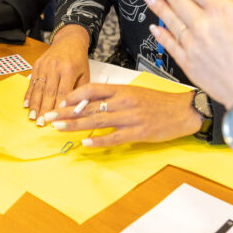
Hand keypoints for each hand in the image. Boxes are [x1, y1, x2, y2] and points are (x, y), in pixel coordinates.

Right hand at [24, 24, 89, 119]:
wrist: (69, 40)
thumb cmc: (79, 60)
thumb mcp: (85, 74)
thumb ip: (81, 91)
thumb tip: (76, 110)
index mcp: (69, 69)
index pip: (63, 92)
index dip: (58, 107)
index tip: (56, 120)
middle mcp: (55, 67)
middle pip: (49, 92)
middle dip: (44, 109)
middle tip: (41, 123)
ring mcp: (44, 66)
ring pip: (38, 89)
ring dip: (34, 105)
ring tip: (33, 118)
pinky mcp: (37, 65)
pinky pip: (32, 83)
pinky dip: (29, 95)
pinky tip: (26, 105)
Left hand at [39, 83, 199, 146]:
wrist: (184, 111)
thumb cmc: (158, 102)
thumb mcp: (134, 92)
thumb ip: (114, 97)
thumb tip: (91, 103)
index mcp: (122, 89)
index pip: (91, 89)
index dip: (72, 95)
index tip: (58, 102)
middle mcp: (123, 101)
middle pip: (89, 106)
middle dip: (65, 112)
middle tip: (48, 117)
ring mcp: (130, 117)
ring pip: (97, 121)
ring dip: (75, 125)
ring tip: (58, 127)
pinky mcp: (138, 132)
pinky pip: (114, 137)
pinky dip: (99, 141)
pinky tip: (85, 144)